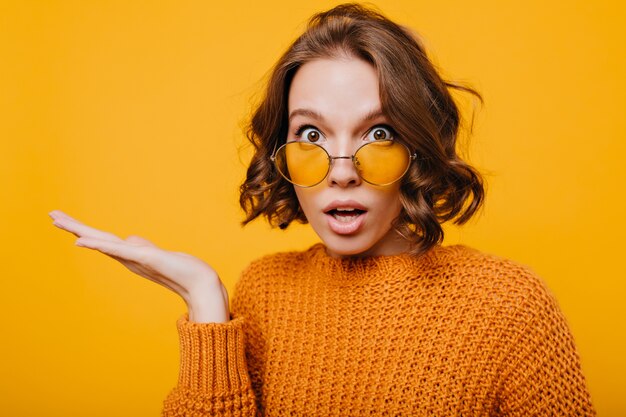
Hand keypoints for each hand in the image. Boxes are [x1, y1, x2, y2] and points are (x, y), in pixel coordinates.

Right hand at [49, 210, 229, 322]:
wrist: (197, 283)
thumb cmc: (179, 269)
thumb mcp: (155, 253)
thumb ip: (140, 246)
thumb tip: (128, 238)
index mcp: (128, 255)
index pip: (101, 239)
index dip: (82, 230)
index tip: (62, 218)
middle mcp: (127, 258)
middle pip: (95, 239)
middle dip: (73, 227)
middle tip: (51, 214)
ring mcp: (133, 259)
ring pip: (102, 242)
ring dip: (80, 231)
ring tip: (59, 221)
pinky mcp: (144, 258)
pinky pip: (117, 250)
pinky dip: (99, 245)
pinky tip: (82, 242)